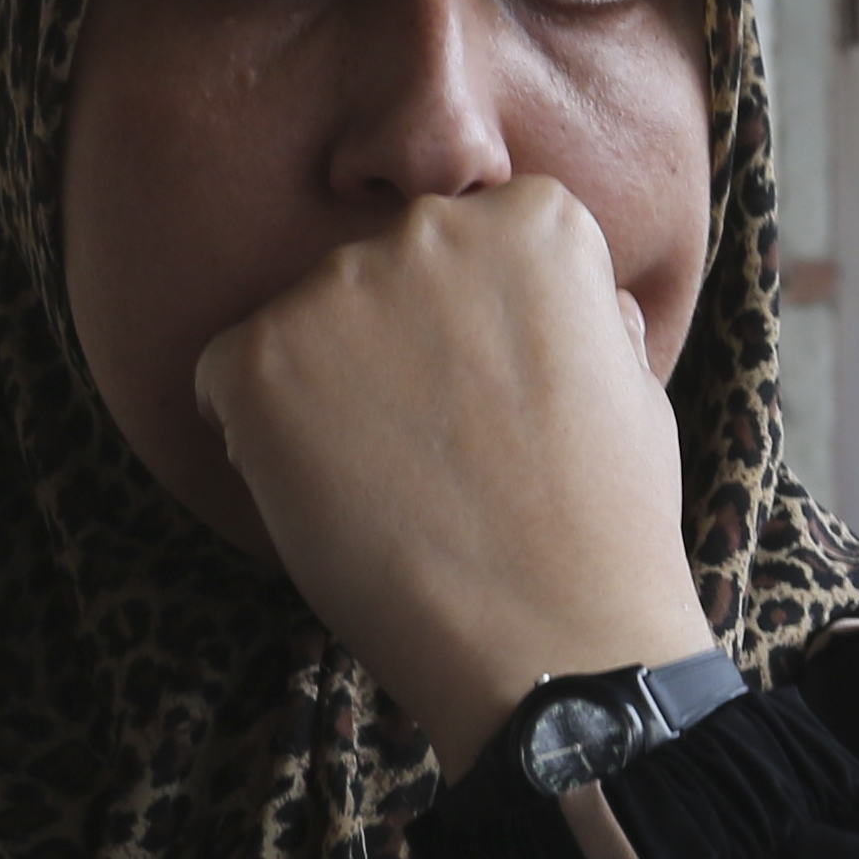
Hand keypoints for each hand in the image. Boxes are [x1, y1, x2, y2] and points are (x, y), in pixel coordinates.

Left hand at [194, 178, 713, 774]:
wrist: (554, 641)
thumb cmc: (605, 528)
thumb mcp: (632, 382)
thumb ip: (579, 314)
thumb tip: (554, 300)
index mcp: (535, 217)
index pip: (471, 245)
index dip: (475, 335)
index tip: (496, 404)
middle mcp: (431, 227)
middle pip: (382, 276)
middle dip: (392, 348)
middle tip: (436, 450)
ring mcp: (338, 288)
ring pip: (304, 327)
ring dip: (325, 391)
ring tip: (388, 483)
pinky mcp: (258, 358)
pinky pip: (226, 380)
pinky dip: (255, 437)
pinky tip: (324, 497)